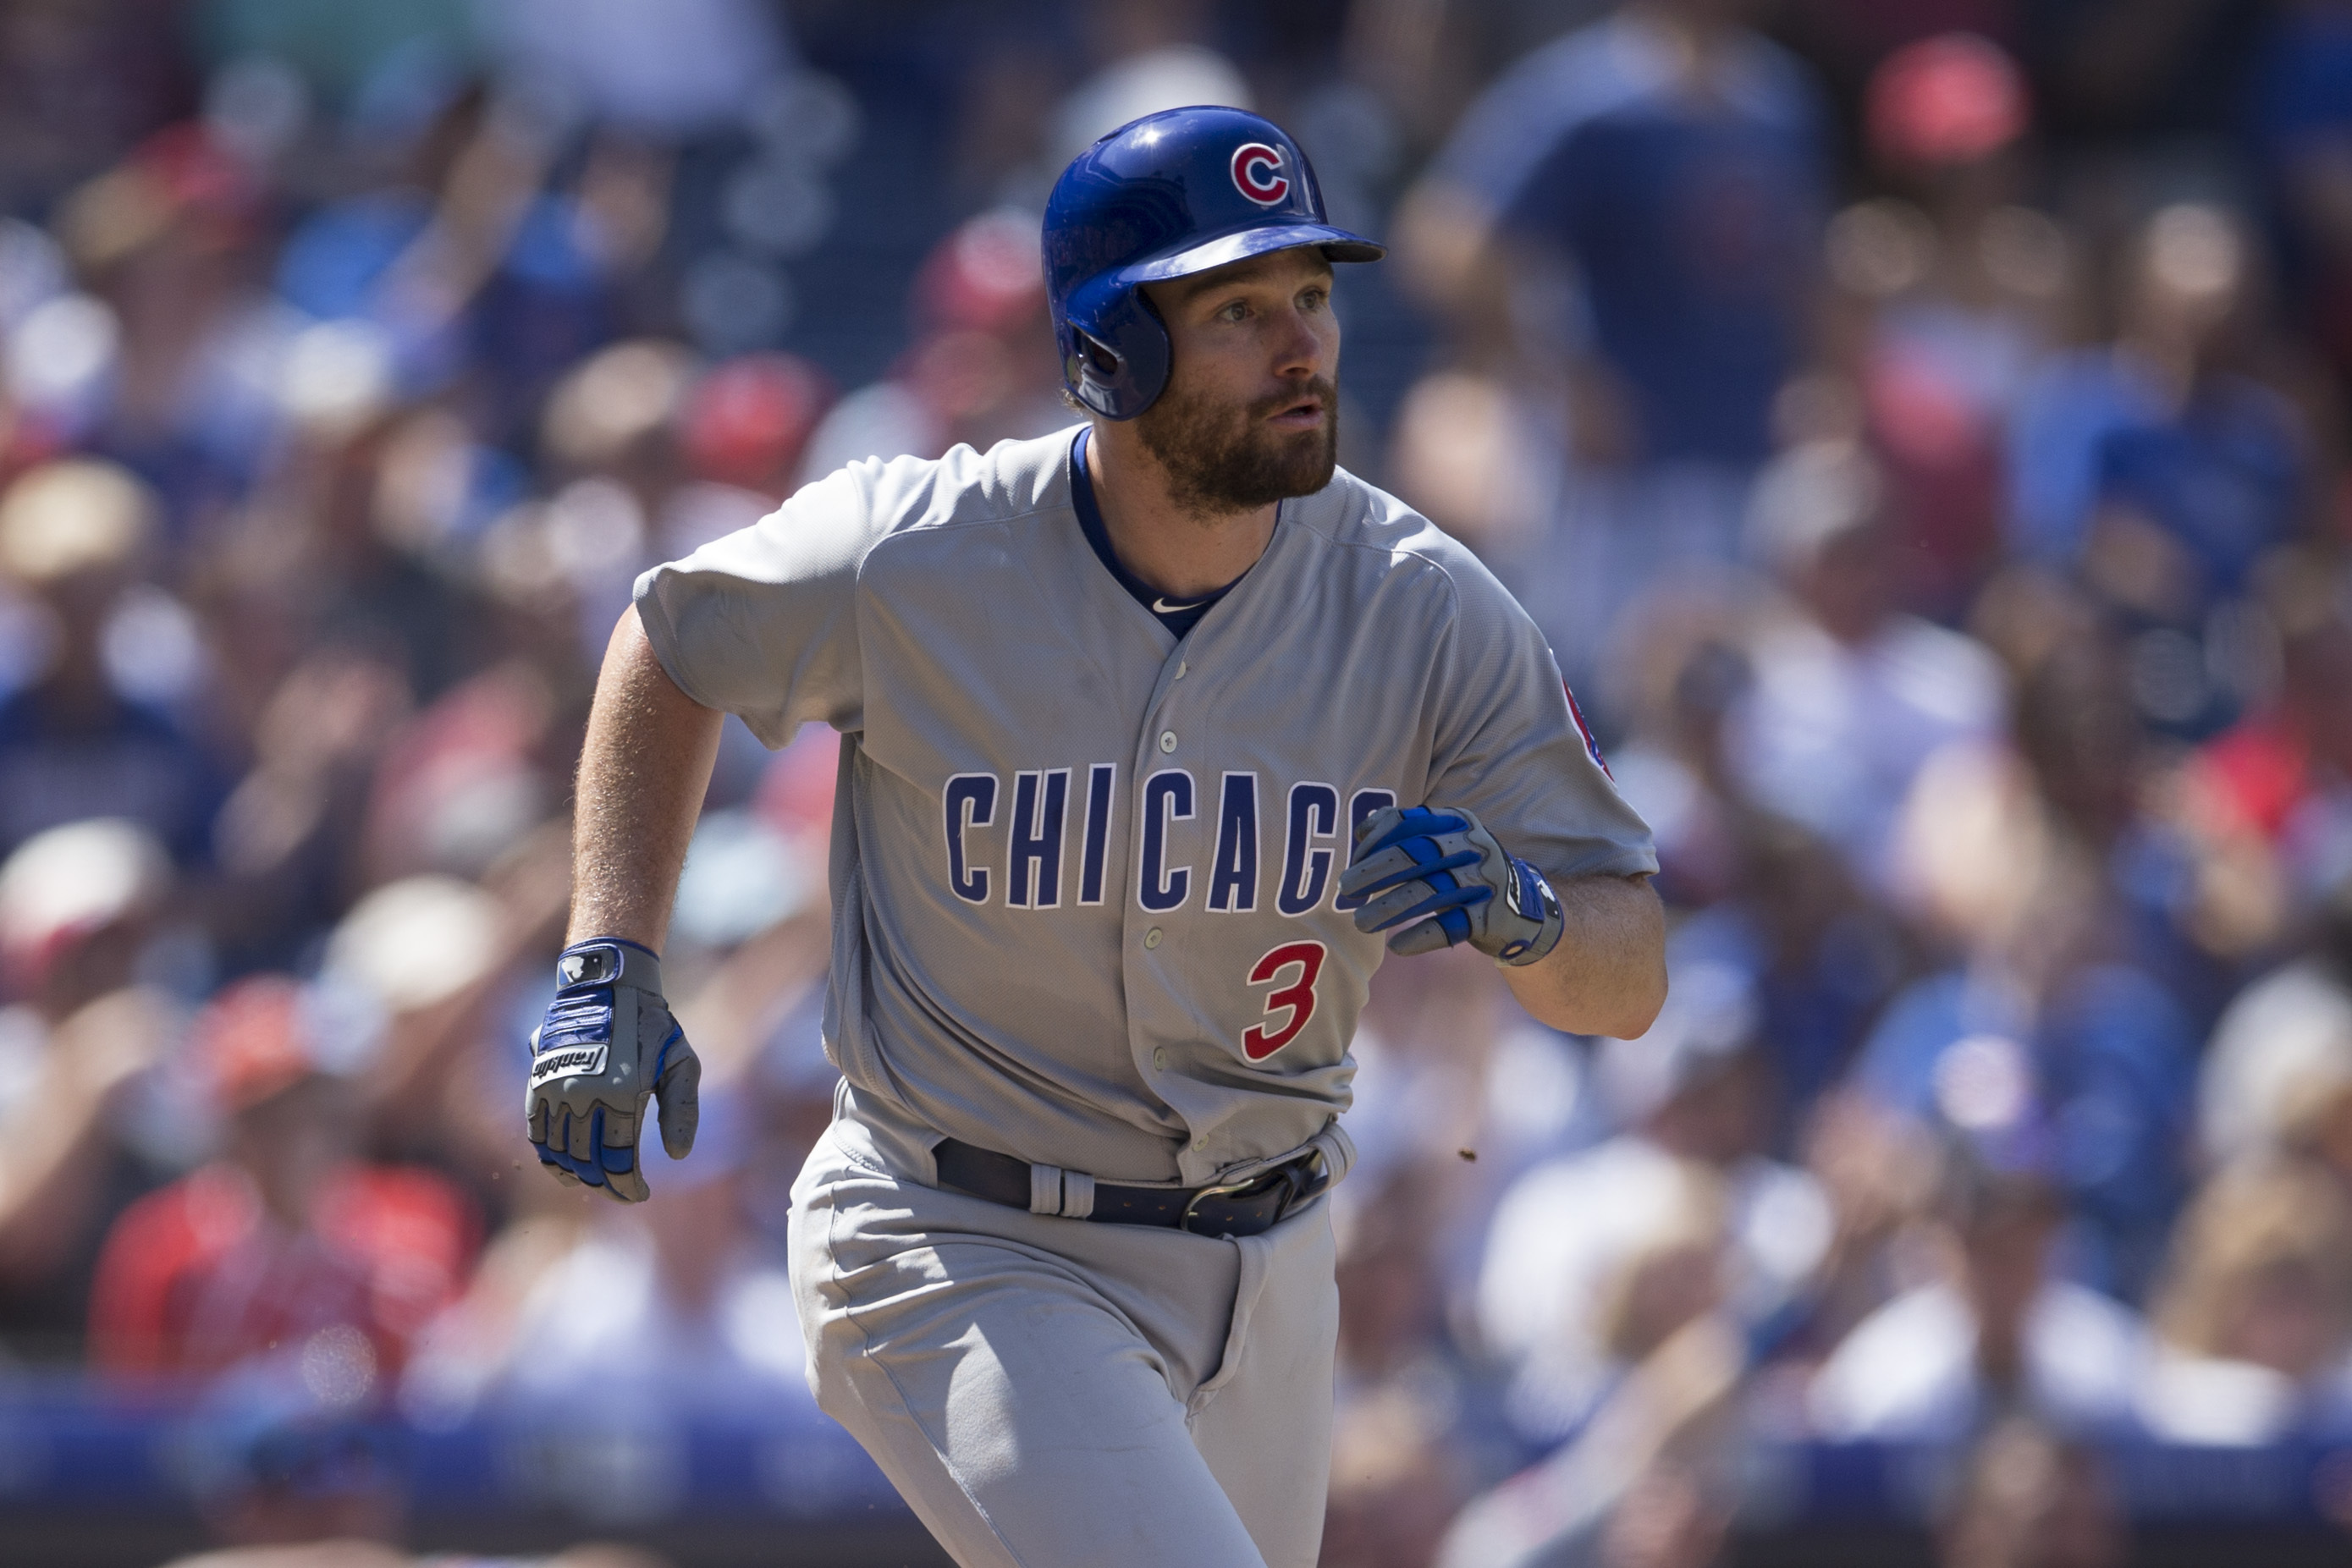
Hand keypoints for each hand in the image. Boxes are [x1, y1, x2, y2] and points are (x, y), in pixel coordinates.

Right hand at [525, 939, 699, 1201]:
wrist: (606, 985)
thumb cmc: (653, 1027)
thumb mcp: (682, 1062)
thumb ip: (683, 1109)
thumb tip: (678, 1155)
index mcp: (622, 1093)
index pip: (620, 1159)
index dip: (629, 1186)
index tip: (641, 1194)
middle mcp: (583, 1094)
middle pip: (589, 1162)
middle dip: (607, 1185)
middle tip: (622, 1192)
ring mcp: (556, 1089)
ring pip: (559, 1153)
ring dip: (577, 1175)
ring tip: (597, 1182)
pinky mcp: (538, 1083)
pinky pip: (536, 1133)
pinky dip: (548, 1156)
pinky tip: (564, 1169)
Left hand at [1336, 805, 1563, 964]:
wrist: (1524, 909)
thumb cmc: (1465, 873)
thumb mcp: (1443, 845)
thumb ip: (1407, 836)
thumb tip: (1362, 830)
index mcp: (1456, 822)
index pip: (1406, 822)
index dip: (1374, 841)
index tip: (1352, 862)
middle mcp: (1472, 847)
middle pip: (1415, 855)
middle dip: (1375, 871)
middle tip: (1345, 889)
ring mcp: (1483, 882)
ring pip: (1430, 892)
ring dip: (1389, 907)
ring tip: (1360, 923)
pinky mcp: (1490, 917)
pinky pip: (1452, 926)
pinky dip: (1422, 936)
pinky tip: (1397, 946)